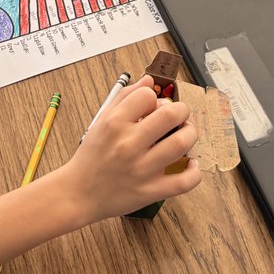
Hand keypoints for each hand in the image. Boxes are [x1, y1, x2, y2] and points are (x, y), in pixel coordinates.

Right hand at [61, 75, 201, 221]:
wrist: (79, 193)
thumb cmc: (92, 155)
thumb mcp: (101, 120)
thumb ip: (125, 97)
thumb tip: (149, 80)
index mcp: (114, 123)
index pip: (148, 95)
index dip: (154, 98)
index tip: (153, 106)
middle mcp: (129, 144)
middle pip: (170, 115)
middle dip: (181, 110)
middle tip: (179, 115)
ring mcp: (142, 169)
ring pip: (181, 143)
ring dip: (190, 133)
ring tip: (186, 133)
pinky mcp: (151, 191)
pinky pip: (184, 181)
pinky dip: (194, 171)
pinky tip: (190, 163)